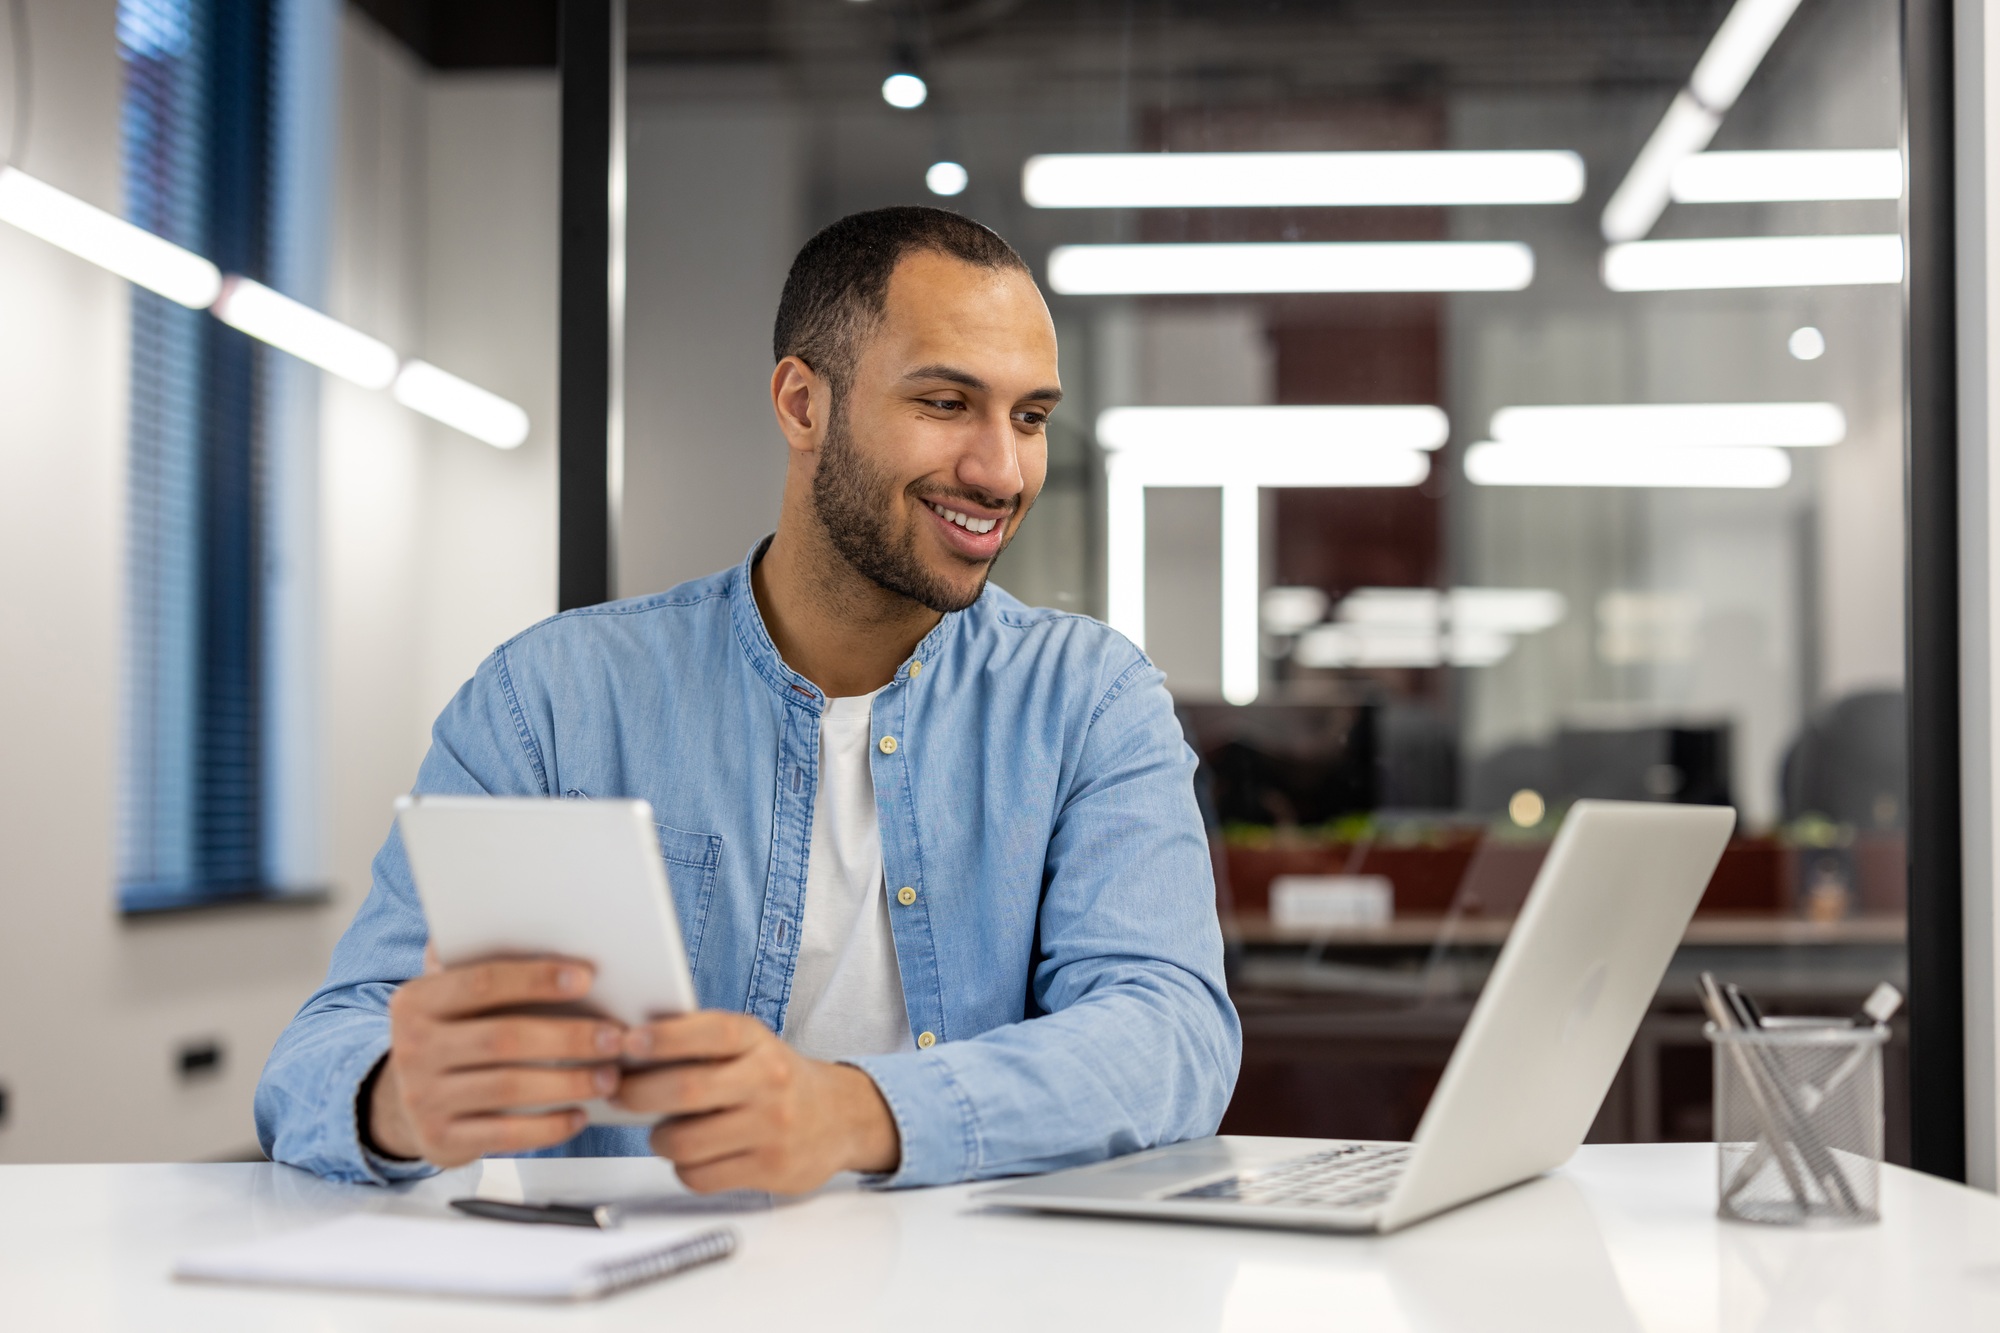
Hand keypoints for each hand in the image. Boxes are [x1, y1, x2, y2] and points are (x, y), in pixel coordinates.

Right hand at [367, 955, 624, 1166]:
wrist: (403, 1102)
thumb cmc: (452, 1034)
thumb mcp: (450, 997)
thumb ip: (478, 963)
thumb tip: (534, 920)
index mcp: (417, 1001)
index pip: (483, 982)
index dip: (537, 979)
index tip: (587, 978)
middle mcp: (412, 1048)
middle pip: (504, 1038)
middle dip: (569, 1037)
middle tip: (616, 1037)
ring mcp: (423, 1098)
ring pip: (509, 1088)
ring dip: (568, 1082)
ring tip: (609, 1077)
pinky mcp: (439, 1140)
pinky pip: (504, 1135)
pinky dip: (549, 1127)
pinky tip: (580, 1116)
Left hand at [613, 1012, 900, 1193]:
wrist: (840, 1117)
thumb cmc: (776, 1079)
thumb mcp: (751, 1047)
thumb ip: (702, 1044)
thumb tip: (630, 1052)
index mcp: (759, 1042)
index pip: (711, 1032)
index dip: (665, 1037)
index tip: (629, 1042)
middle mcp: (769, 1081)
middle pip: (687, 1090)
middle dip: (637, 1094)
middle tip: (619, 1094)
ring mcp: (772, 1128)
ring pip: (686, 1141)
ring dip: (659, 1139)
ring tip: (663, 1132)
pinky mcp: (770, 1169)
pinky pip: (700, 1176)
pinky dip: (684, 1168)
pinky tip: (694, 1156)